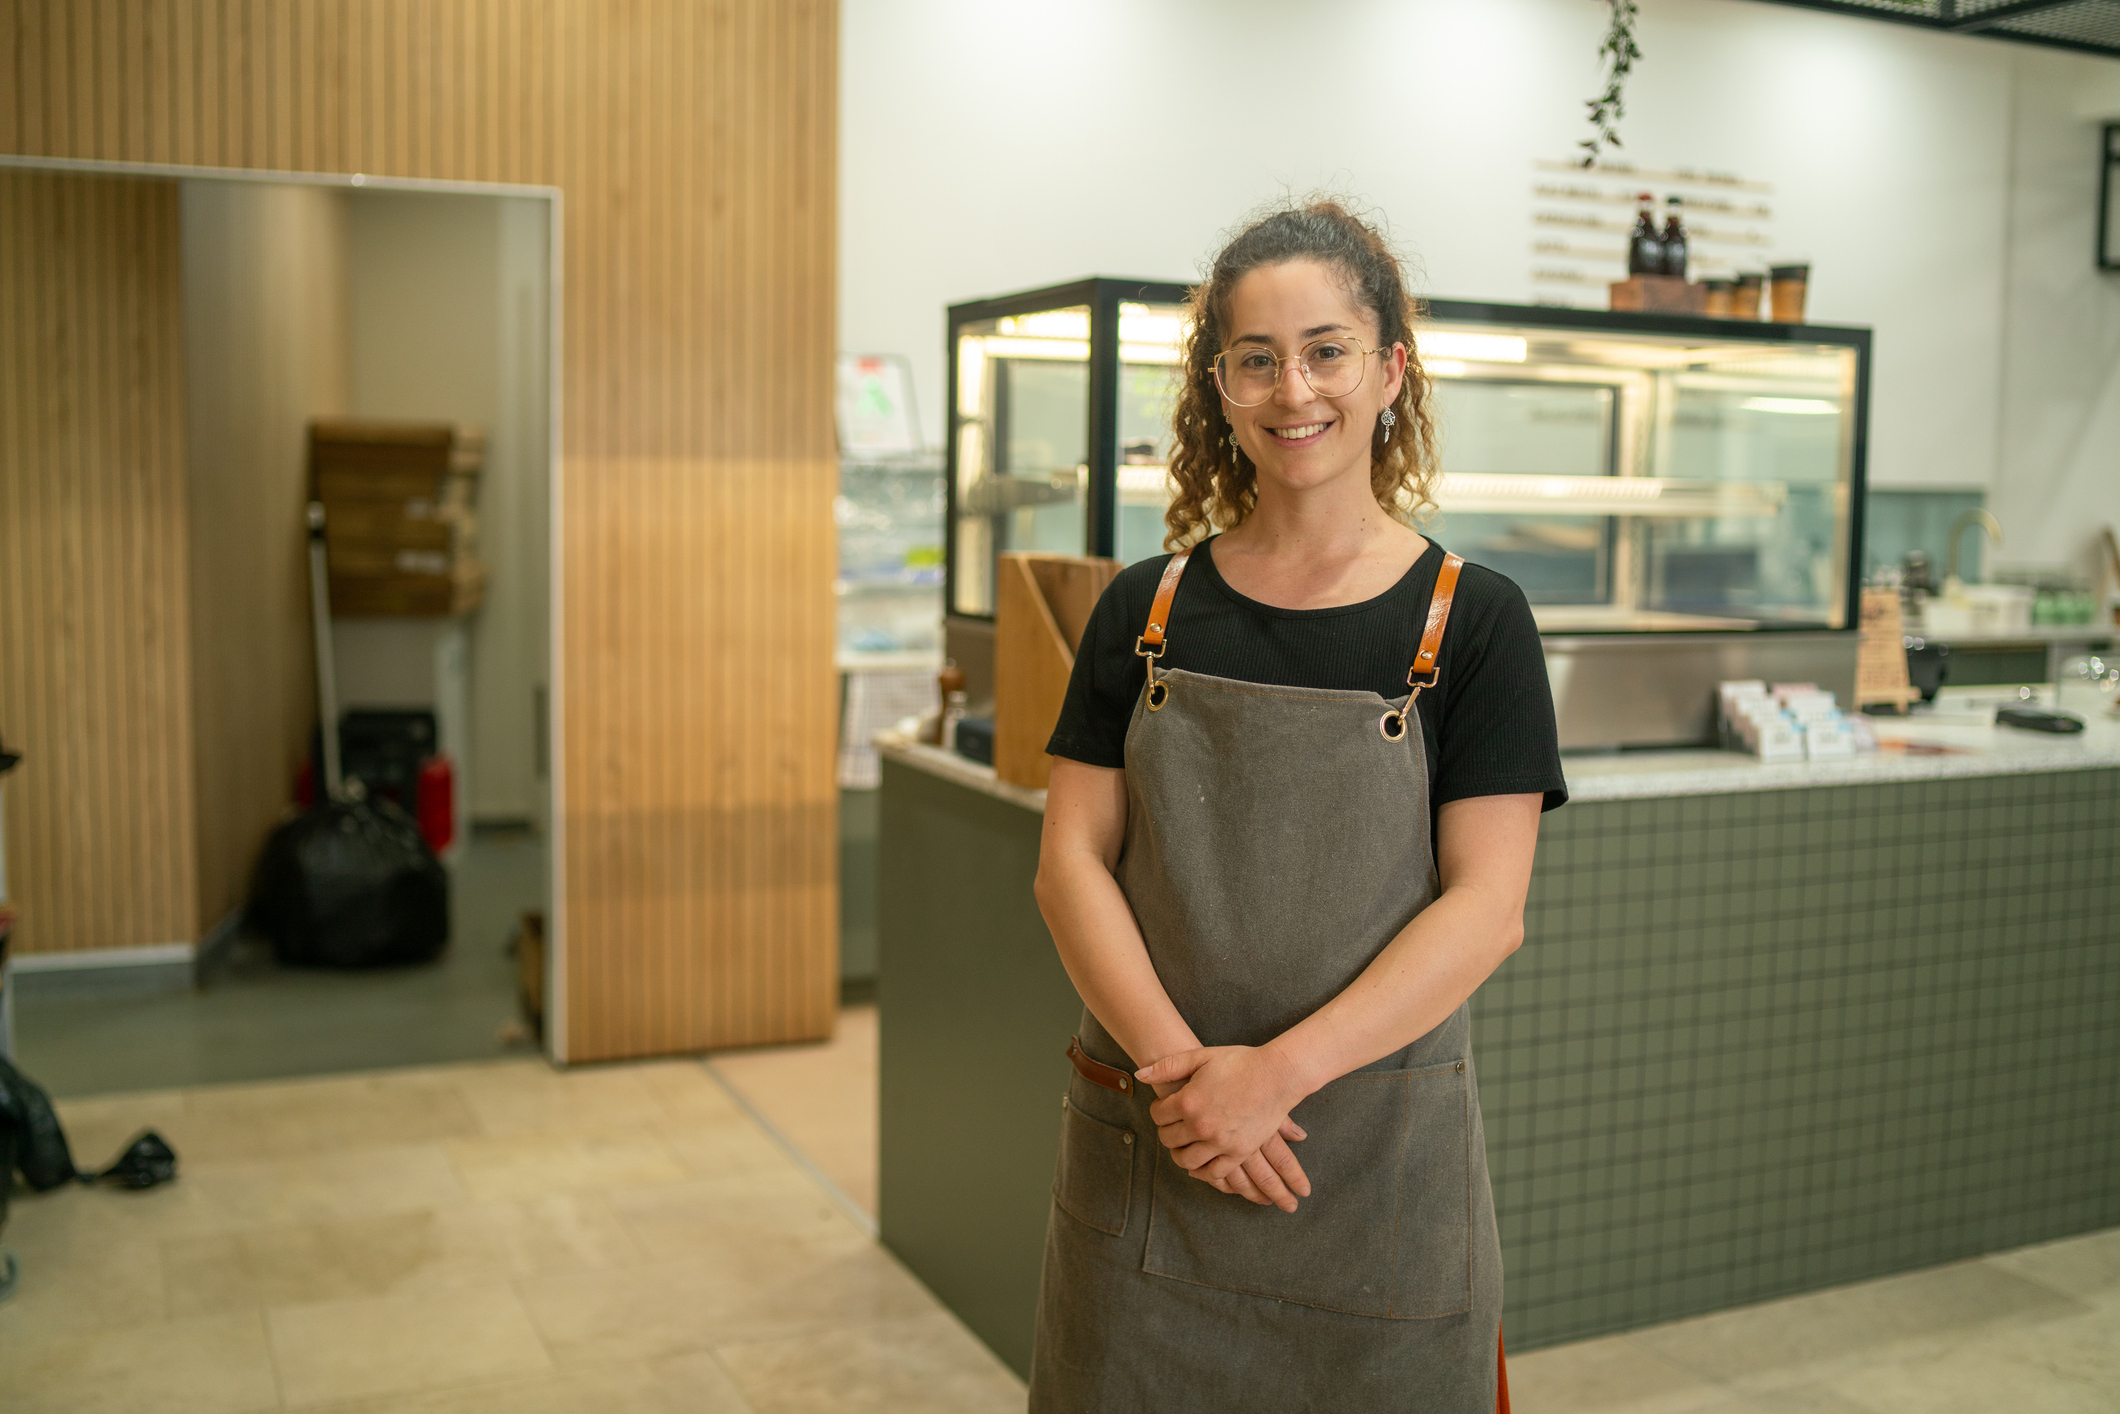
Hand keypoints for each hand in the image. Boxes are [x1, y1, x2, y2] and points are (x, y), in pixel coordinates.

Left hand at [1138, 1046, 1313, 1210]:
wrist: (1277, 1075)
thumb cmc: (1240, 1062)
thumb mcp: (1201, 1056)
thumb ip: (1168, 1066)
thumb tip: (1140, 1075)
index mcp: (1187, 1101)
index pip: (1158, 1116)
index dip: (1159, 1111)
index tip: (1167, 1108)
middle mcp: (1200, 1126)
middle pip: (1168, 1140)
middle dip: (1168, 1132)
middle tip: (1175, 1126)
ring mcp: (1220, 1142)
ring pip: (1187, 1160)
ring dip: (1181, 1154)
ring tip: (1185, 1145)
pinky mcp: (1238, 1153)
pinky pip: (1214, 1173)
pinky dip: (1203, 1171)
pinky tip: (1201, 1162)